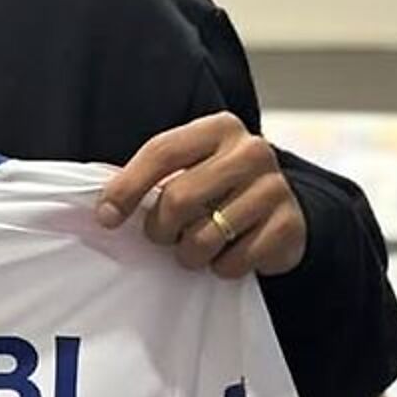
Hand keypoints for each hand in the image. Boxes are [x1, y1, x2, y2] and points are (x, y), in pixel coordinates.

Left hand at [96, 112, 308, 279]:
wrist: (280, 210)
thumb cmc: (219, 189)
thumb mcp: (189, 168)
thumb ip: (152, 178)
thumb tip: (106, 210)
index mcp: (219, 128)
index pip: (162, 153)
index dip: (127, 188)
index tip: (108, 217)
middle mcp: (251, 151)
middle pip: (179, 198)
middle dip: (161, 229)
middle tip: (165, 236)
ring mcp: (274, 187)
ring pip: (205, 237)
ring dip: (190, 254)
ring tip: (195, 247)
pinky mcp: (289, 225)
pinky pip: (234, 261)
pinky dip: (221, 267)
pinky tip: (227, 254)